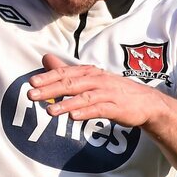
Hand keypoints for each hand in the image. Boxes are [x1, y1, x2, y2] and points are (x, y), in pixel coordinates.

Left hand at [27, 52, 161, 128]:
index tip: (31, 82)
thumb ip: (65, 71)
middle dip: (50, 89)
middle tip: (31, 95)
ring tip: (50, 111)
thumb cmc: (112, 90)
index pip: (64, 73)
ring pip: (84, 97)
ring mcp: (108, 93)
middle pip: (70, 84)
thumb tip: (44, 58)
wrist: (146, 102)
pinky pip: (100, 109)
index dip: (47, 77)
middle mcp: (97, 80)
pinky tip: (73, 117)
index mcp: (88, 72)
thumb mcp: (89, 78)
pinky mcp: (117, 108)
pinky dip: (86, 113)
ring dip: (66, 104)